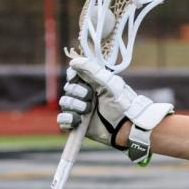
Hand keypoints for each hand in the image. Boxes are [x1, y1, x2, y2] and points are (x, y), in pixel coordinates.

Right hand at [56, 55, 172, 162]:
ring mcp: (80, 110)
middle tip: (91, 98)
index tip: (75, 78)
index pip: (73, 75)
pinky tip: (78, 120)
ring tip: (89, 110)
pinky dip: (67, 119)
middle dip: (78, 93)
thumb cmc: (122, 104)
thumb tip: (73, 62)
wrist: (126, 127)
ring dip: (76, 106)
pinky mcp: (77, 124)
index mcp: (92, 84)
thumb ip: (93, 70)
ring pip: (65, 103)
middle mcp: (84, 96)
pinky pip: (62, 119)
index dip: (72, 76)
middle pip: (68, 88)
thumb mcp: (110, 83)